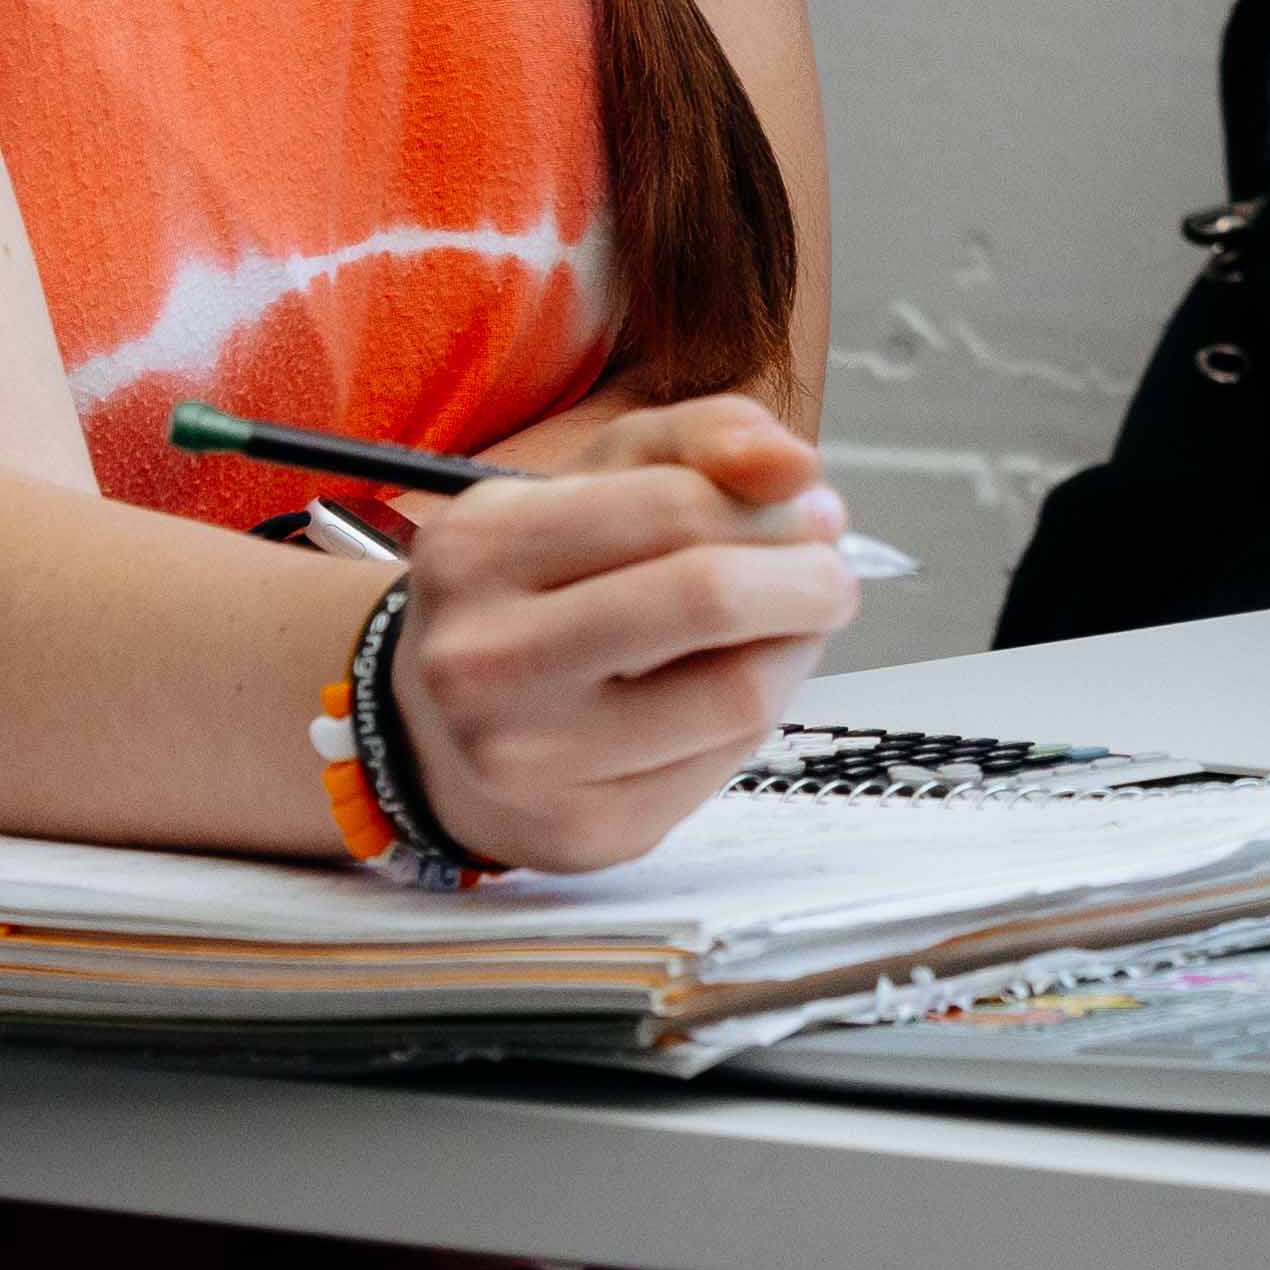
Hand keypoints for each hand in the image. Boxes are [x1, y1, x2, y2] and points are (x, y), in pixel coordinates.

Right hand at [386, 395, 858, 873]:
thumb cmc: (540, 589)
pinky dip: (758, 717)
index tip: (810, 513)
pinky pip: (725, 762)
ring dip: (798, 650)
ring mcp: (525, 758)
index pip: (676, 506)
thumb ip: (704, 439)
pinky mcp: (583, 831)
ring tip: (791, 629)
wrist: (440, 733)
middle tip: (830, 575)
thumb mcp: (599, 480)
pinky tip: (730, 692)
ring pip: (739, 694)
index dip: (774, 510)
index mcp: (478, 547)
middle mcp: (483, 658)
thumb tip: (794, 466)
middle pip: (711, 598)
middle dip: (809, 578)